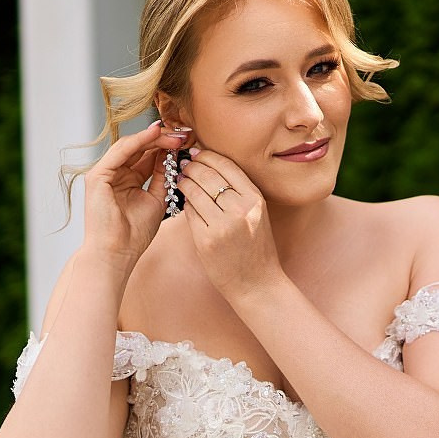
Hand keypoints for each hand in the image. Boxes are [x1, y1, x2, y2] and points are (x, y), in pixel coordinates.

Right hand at [80, 120, 187, 267]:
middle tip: (184, 134)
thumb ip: (163, 178)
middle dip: (163, 139)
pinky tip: (155, 135)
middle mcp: (115, 174)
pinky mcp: (97, 176)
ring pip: (131, 146)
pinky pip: (120, 152)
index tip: (188, 141)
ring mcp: (104, 174)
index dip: (167, 147)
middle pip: (140, 148)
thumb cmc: (134, 234)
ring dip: (154, 138)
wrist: (116, 254)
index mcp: (128, 180)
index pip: (148, 156)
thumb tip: (175, 157)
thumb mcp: (157, 200)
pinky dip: (138, 141)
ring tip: (175, 134)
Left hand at [176, 147, 283, 302]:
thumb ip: (239, 192)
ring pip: (194, 191)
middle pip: (207, 174)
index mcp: (255, 199)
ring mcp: (222, 225)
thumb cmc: (256, 247)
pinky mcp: (206, 240)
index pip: (226, 165)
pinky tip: (184, 200)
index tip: (197, 153)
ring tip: (181, 178)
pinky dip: (184, 203)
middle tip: (184, 164)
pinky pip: (189, 212)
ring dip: (184, 182)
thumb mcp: (256, 214)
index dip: (207, 156)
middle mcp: (240, 210)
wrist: (257, 283)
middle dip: (191, 166)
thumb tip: (211, 166)